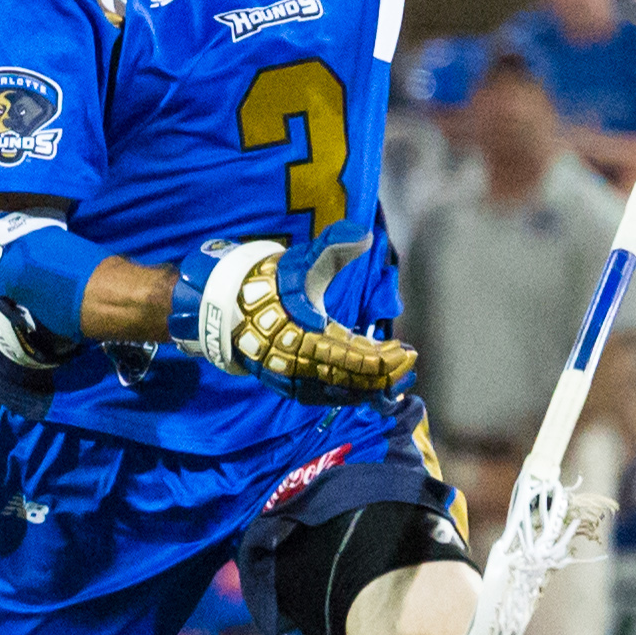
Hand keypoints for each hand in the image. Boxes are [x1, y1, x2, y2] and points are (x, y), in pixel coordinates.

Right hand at [170, 238, 416, 404]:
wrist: (226, 308)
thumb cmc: (271, 284)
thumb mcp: (301, 262)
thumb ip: (333, 247)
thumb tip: (363, 235)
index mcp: (304, 335)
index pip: (352, 356)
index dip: (382, 358)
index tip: (407, 351)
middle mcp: (297, 363)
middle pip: (350, 379)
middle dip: (383, 375)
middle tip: (409, 366)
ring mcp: (291, 379)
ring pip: (339, 394)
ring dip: (370, 389)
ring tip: (396, 381)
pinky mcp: (288, 387)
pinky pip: (325, 399)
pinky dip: (350, 396)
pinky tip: (369, 390)